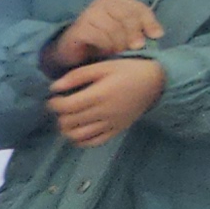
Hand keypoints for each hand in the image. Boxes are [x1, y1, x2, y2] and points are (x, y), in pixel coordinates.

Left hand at [48, 54, 166, 146]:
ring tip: (66, 119)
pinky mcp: (116, 130)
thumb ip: (78, 76)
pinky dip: (80, 140)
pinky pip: (94, 142)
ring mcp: (110, 124)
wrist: (156, 82)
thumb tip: (54, 87)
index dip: (54, 104)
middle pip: (69, 122)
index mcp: (99, 94)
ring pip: (78, 136)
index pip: (67, 107)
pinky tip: (77, 132)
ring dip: (66, 130)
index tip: (53, 98)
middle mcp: (103, 112)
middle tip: (60, 108)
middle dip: (59, 115)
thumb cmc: (127, 70)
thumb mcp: (103, 66)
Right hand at [49, 0, 162, 69]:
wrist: (73, 51)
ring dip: (119, 43)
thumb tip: (158, 34)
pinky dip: (105, 46)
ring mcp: (88, 14)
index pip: (138, 7)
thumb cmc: (102, 42)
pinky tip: (106, 53)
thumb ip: (139, 31)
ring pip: (112, 27)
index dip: (149, 21)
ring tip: (120, 52)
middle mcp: (102, 3)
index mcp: (116, 2)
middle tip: (137, 47)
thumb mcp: (124, 34)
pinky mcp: (78, 28)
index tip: (157, 36)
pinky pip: (97, 36)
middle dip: (135, 33)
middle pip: (126, 15)